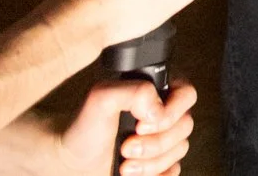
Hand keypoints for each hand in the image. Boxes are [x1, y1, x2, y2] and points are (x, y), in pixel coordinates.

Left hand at [53, 80, 196, 175]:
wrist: (70, 163)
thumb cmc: (83, 129)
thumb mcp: (101, 98)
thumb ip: (132, 90)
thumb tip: (158, 110)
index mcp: (155, 91)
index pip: (187, 94)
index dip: (171, 112)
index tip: (141, 125)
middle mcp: (163, 114)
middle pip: (185, 126)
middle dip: (155, 142)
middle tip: (127, 147)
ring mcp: (163, 140)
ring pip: (180, 150)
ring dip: (151, 162)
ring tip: (124, 163)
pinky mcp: (160, 164)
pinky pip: (174, 170)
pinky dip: (155, 174)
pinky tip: (134, 173)